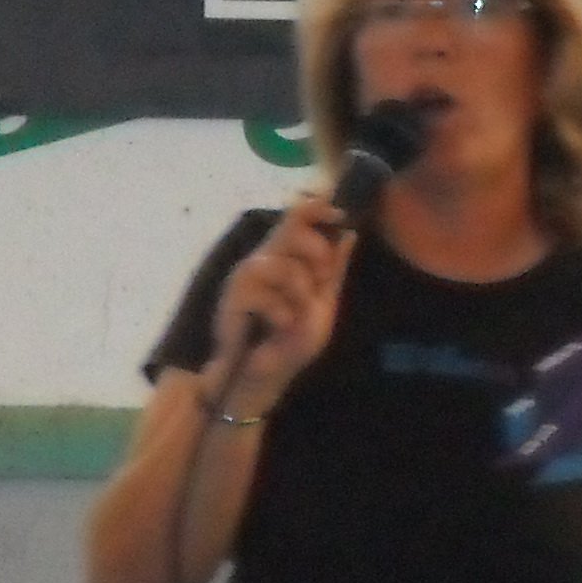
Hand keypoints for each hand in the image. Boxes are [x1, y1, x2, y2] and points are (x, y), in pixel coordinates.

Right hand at [208, 197, 355, 413]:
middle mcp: (264, 260)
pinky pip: (264, 295)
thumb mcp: (323, 302)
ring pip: (281, 265)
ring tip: (294, 315)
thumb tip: (350, 233)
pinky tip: (277, 326)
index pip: (295, 219)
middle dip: (314, 252)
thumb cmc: (292, 338)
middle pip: (287, 230)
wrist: (266, 373)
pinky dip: (280, 314)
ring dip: (298, 294)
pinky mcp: (231, 297)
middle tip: (320, 277)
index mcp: (287, 258)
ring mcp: (245, 277)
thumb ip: (334, 269)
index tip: (338, 212)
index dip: (314, 208)